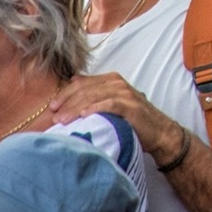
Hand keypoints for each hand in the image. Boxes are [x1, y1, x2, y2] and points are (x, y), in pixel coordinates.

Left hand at [49, 72, 181, 163]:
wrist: (158, 132)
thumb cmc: (131, 120)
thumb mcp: (111, 104)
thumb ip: (94, 94)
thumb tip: (71, 87)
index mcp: (110, 79)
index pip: (81, 82)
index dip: (65, 94)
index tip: (52, 107)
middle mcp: (117, 83)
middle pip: (85, 89)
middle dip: (67, 102)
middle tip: (54, 117)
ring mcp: (125, 93)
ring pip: (94, 96)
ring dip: (76, 108)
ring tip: (63, 120)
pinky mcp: (131, 105)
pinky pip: (109, 104)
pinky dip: (95, 109)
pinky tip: (83, 116)